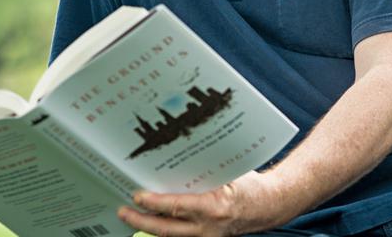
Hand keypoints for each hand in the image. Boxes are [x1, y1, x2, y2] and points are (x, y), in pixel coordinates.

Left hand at [118, 171, 290, 236]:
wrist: (268, 206)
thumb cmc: (249, 186)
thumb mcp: (228, 173)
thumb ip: (203, 173)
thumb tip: (175, 162)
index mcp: (214, 207)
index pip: (176, 207)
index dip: (153, 203)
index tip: (137, 196)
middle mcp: (208, 228)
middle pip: (166, 229)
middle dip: (140, 221)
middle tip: (123, 212)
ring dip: (149, 228)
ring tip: (131, 217)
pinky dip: (165, 230)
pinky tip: (153, 221)